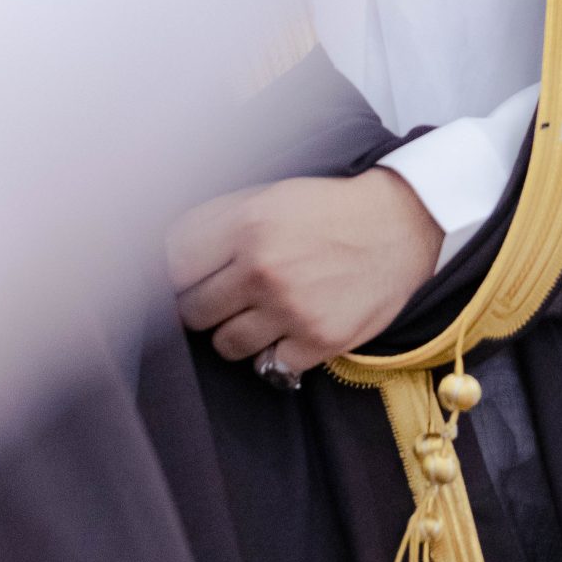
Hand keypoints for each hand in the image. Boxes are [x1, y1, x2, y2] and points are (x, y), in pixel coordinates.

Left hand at [166, 169, 442, 376]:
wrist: (399, 226)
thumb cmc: (328, 210)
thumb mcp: (268, 196)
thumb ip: (215, 223)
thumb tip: (163, 253)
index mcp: (246, 226)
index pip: (173, 267)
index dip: (176, 276)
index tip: (187, 278)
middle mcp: (264, 269)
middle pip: (194, 312)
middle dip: (204, 305)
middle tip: (226, 295)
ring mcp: (291, 309)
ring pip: (226, 345)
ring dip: (237, 332)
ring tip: (261, 311)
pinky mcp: (319, 341)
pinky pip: (269, 365)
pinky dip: (276, 351)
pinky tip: (291, 327)